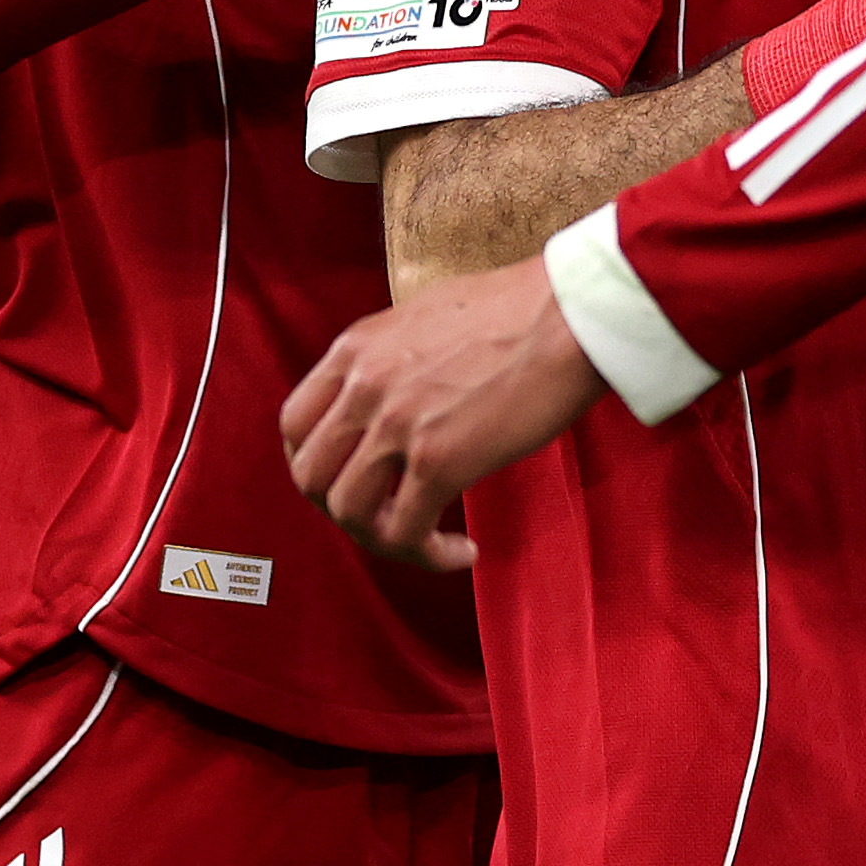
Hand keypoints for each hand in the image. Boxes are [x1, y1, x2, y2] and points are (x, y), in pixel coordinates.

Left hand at [279, 259, 609, 568]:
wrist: (571, 315)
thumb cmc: (520, 310)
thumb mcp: (426, 317)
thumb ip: (392, 358)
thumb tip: (394, 398)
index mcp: (356, 349)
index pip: (295, 424)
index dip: (315, 464)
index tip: (349, 480)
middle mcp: (363, 386)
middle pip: (311, 477)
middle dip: (343, 509)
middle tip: (386, 516)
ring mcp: (396, 425)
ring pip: (349, 512)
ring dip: (382, 538)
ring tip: (425, 539)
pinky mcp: (438, 461)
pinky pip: (406, 532)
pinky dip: (428, 554)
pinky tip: (462, 552)